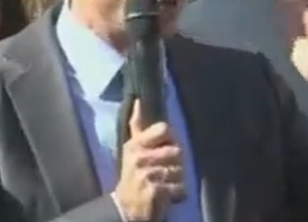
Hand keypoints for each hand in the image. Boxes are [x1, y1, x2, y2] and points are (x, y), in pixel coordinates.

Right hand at [114, 100, 183, 221]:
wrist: (126, 207)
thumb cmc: (132, 174)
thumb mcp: (132, 149)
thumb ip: (137, 126)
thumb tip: (138, 101)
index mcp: (136, 144)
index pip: (164, 129)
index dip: (170, 137)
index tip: (166, 146)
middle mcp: (140, 157)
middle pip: (177, 150)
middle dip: (176, 162)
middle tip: (166, 169)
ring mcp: (147, 174)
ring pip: (181, 170)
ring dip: (178, 179)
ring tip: (166, 182)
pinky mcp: (156, 191)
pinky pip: (181, 187)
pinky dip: (179, 193)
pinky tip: (168, 194)